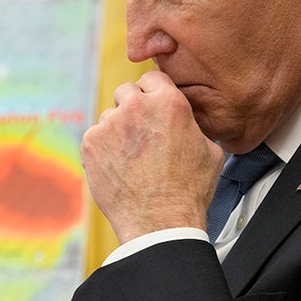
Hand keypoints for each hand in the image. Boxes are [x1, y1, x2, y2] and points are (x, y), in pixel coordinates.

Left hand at [81, 70, 224, 242]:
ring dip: (117, 131)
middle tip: (140, 134)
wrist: (160, 222)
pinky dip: (102, 150)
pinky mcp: (90, 143)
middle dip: (132, 108)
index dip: (153, 93)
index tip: (152, 106)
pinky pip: (94, 137)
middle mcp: (136, 107)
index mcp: (168, 103)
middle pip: (126, 92)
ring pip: (109, 117)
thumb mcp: (210, 150)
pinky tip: (117, 168)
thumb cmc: (189, 190)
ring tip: (131, 159)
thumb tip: (187, 121)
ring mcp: (109, 124)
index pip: (152, 77)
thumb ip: (192, 125)